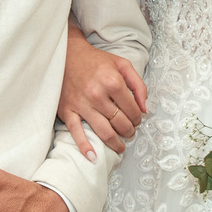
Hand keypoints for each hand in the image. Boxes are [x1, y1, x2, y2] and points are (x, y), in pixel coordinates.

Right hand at [59, 26, 146, 158]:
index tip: (137, 120)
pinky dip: (85, 147)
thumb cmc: (96, 61)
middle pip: (120, 123)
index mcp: (112, 81)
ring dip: (115, 142)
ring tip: (120, 146)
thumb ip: (138, 85)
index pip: (132, 110)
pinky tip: (93, 157)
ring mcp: (81, 104)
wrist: (67, 55)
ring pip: (103, 131)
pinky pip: (76, 132)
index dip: (138, 118)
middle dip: (129, 131)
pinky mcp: (67, 110)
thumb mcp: (122, 64)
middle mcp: (97, 94)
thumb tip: (145, 108)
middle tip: (129, 132)